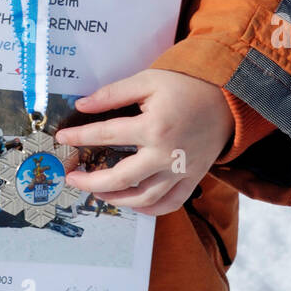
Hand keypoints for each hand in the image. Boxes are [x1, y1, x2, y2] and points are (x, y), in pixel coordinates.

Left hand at [55, 69, 234, 215]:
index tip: (62, 138)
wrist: (227, 97)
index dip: (79, 137)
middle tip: (71, 178)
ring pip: (142, 199)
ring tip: (96, 191)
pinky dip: (148, 210)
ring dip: (115, 199)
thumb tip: (82, 105)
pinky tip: (131, 203)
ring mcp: (180, 172)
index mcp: (153, 127)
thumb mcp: (147, 80)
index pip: (105, 136)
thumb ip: (113, 93)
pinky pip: (168, 204)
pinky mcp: (192, 179)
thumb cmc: (186, 85)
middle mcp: (165, 155)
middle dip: (90, 181)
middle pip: (119, 178)